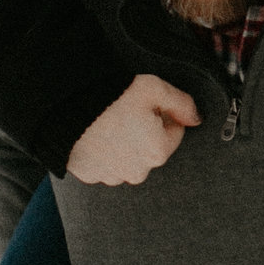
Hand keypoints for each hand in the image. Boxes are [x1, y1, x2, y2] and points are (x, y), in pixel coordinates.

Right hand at [66, 75, 200, 184]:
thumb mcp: (154, 88)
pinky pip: (103, 163)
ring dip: (123, 144)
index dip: (163, 114)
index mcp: (157, 151)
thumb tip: (197, 118)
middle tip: (126, 112)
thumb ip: (182, 104)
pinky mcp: (90, 176)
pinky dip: (102, 151)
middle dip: (144, 132)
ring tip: (108, 122)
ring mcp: (112, 176)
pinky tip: (95, 134)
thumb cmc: (112, 96)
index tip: (147, 105)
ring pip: (127, 157)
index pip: (174, 132)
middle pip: (150, 148)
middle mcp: (137, 171)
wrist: (66, 107)